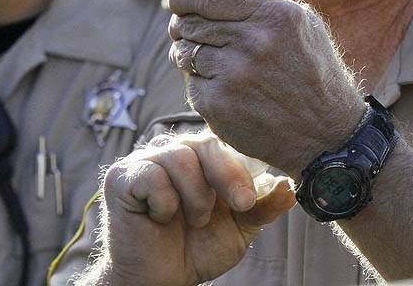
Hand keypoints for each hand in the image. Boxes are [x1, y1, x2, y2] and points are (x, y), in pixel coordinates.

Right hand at [98, 130, 294, 285]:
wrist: (162, 280)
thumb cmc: (197, 249)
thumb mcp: (240, 229)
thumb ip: (263, 206)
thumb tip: (290, 186)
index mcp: (201, 157)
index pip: (224, 139)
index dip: (240, 166)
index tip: (249, 199)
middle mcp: (174, 151)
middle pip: (205, 143)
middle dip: (227, 178)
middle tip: (238, 206)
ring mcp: (145, 161)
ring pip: (180, 158)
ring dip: (195, 197)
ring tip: (194, 220)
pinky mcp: (122, 177)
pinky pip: (151, 176)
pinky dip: (164, 203)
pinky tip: (160, 218)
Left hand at [168, 0, 365, 175]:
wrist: (326, 135)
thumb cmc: (311, 71)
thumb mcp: (292, 24)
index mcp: (274, 15)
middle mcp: (253, 43)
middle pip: (188, 21)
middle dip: (185, 25)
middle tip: (198, 34)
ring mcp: (234, 76)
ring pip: (184, 52)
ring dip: (191, 55)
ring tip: (217, 63)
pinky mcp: (220, 106)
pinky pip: (190, 84)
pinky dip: (201, 85)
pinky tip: (227, 90)